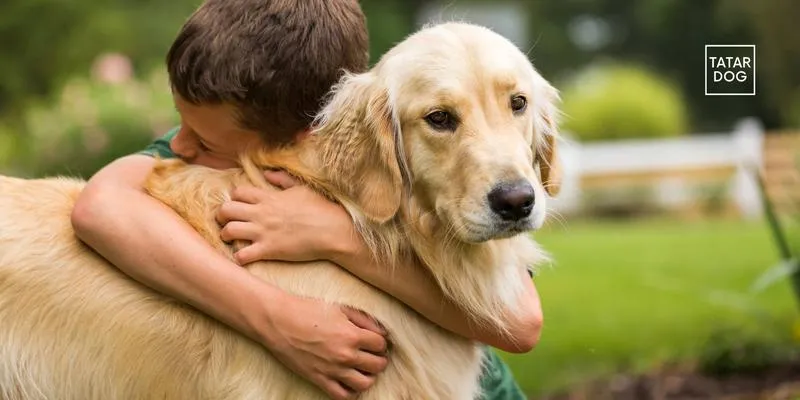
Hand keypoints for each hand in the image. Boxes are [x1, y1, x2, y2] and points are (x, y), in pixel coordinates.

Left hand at [216, 170, 358, 264]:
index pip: (237, 192)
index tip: (239, 205)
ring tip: (231, 239)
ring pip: (228, 231)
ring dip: (226, 236)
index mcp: (269, 197)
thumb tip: (267, 173)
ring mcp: (263, 232)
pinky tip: (244, 257)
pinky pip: (242, 255)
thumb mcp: (302, 188)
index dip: (234, 198)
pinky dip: (239, 257)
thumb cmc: (321, 208)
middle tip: (227, 221)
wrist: (333, 230)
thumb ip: (282, 179)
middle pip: (225, 210)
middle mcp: (261, 213)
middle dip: (221, 216)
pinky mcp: (269, 250)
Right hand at [259, 293, 389, 398]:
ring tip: (363, 369)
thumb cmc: (307, 310)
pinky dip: (350, 392)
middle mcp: (345, 355)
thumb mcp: (340, 308)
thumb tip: (382, 331)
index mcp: (351, 335)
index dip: (380, 342)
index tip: (374, 341)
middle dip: (378, 359)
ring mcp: (332, 370)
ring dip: (368, 377)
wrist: (278, 321)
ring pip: (365, 384)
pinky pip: (342, 396)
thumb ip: (364, 320)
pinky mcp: (318, 379)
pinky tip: (349, 382)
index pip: (381, 344)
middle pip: (378, 365)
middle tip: (371, 354)